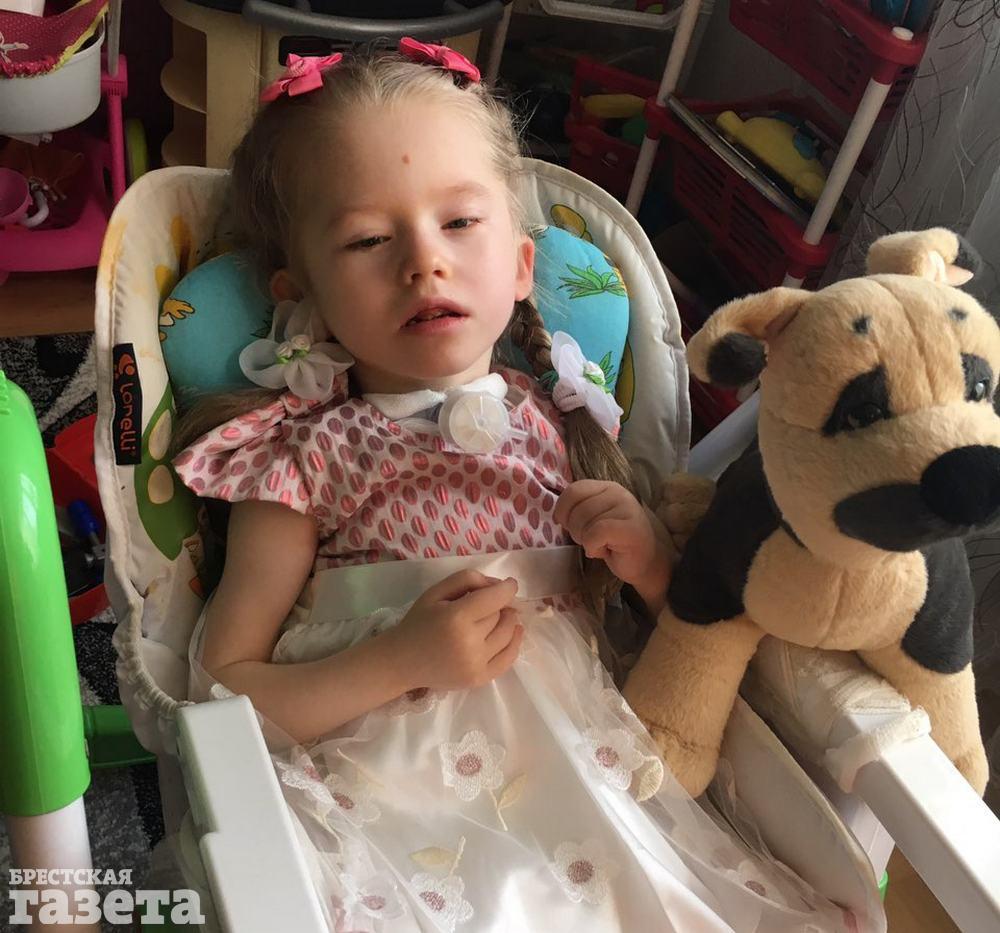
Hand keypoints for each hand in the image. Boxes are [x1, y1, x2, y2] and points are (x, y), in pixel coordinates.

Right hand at [388, 571, 522, 691]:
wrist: (402, 662)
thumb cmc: (418, 622)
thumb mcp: (436, 591)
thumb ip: (467, 579)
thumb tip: (498, 585)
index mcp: (456, 617)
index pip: (496, 598)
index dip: (507, 588)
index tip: (509, 584)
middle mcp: (470, 642)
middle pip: (501, 615)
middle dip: (499, 606)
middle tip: (488, 604)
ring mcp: (476, 664)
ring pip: (508, 635)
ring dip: (508, 622)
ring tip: (499, 617)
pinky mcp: (479, 680)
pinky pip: (508, 659)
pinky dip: (514, 643)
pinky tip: (512, 633)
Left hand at [554, 480, 670, 611]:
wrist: (646, 562)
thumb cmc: (615, 542)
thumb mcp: (594, 519)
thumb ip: (578, 509)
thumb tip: (558, 515)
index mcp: (606, 487)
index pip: (573, 490)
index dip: (563, 510)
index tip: (569, 526)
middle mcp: (617, 493)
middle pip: (577, 509)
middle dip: (575, 530)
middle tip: (591, 540)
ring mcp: (626, 508)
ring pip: (585, 521)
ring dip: (586, 540)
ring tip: (601, 545)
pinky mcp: (630, 528)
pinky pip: (595, 533)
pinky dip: (593, 547)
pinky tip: (606, 551)